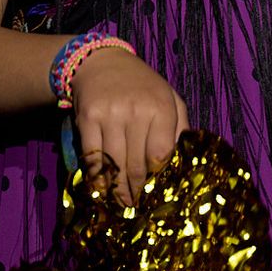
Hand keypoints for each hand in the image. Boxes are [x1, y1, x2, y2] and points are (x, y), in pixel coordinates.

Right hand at [68, 48, 188, 205]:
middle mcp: (136, 111)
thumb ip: (179, 127)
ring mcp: (110, 115)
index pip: (161, 155)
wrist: (101, 62)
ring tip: (121, 204)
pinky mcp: (88, 118)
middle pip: (136, 165)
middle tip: (137, 208)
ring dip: (117, 190)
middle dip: (137, 191)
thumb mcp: (169, 98)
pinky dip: (96, 178)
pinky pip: (92, 157)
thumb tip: (183, 162)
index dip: (158, 180)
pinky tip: (100, 189)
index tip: (156, 196)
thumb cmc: (142, 86)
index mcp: (161, 108)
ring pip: (114, 165)